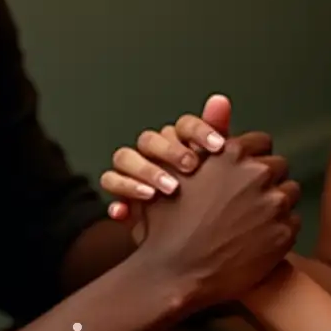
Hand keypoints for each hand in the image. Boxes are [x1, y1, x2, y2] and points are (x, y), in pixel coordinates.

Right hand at [102, 95, 234, 220]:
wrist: (190, 229)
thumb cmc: (202, 188)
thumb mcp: (215, 165)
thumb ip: (217, 132)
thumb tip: (220, 100)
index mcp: (179, 140)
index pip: (183, 125)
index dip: (199, 131)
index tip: (218, 145)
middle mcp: (152, 150)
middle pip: (150, 139)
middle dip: (169, 151)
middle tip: (190, 166)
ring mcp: (134, 170)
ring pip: (124, 158)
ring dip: (143, 171)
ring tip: (166, 189)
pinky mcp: (122, 194)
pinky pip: (111, 187)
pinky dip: (117, 198)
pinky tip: (127, 212)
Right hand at [133, 137, 301, 311]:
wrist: (174, 273)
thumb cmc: (170, 221)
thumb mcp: (180, 168)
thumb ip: (206, 131)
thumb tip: (221, 98)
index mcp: (232, 153)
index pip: (261, 142)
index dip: (252, 157)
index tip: (243, 172)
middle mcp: (256, 174)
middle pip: (278, 166)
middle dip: (266, 179)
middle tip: (247, 199)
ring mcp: (272, 205)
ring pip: (290, 192)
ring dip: (276, 202)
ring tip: (252, 219)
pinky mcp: (283, 235)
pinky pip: (293, 222)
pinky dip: (279, 229)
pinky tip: (257, 239)